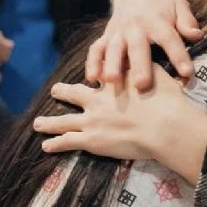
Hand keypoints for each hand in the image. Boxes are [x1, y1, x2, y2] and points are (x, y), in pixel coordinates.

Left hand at [34, 66, 206, 183]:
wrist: (166, 127)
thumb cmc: (168, 101)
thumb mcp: (158, 75)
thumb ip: (145, 67)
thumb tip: (140, 59)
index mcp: (114, 83)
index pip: (99, 74)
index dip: (94, 74)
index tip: (91, 75)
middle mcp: (98, 100)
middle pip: (74, 94)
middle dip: (63, 93)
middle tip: (55, 91)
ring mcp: (92, 121)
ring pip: (64, 121)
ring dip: (50, 122)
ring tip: (38, 123)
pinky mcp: (91, 140)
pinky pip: (68, 142)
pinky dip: (56, 144)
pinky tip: (46, 146)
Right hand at [85, 0, 201, 90]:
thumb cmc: (163, 5)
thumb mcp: (179, 6)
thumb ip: (187, 21)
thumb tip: (196, 35)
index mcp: (158, 21)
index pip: (170, 39)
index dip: (179, 56)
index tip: (187, 73)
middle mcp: (136, 27)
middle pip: (137, 47)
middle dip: (139, 66)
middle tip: (142, 85)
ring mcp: (119, 32)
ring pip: (113, 49)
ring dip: (111, 65)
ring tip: (111, 81)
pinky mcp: (106, 36)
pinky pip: (96, 49)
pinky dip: (92, 63)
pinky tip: (92, 79)